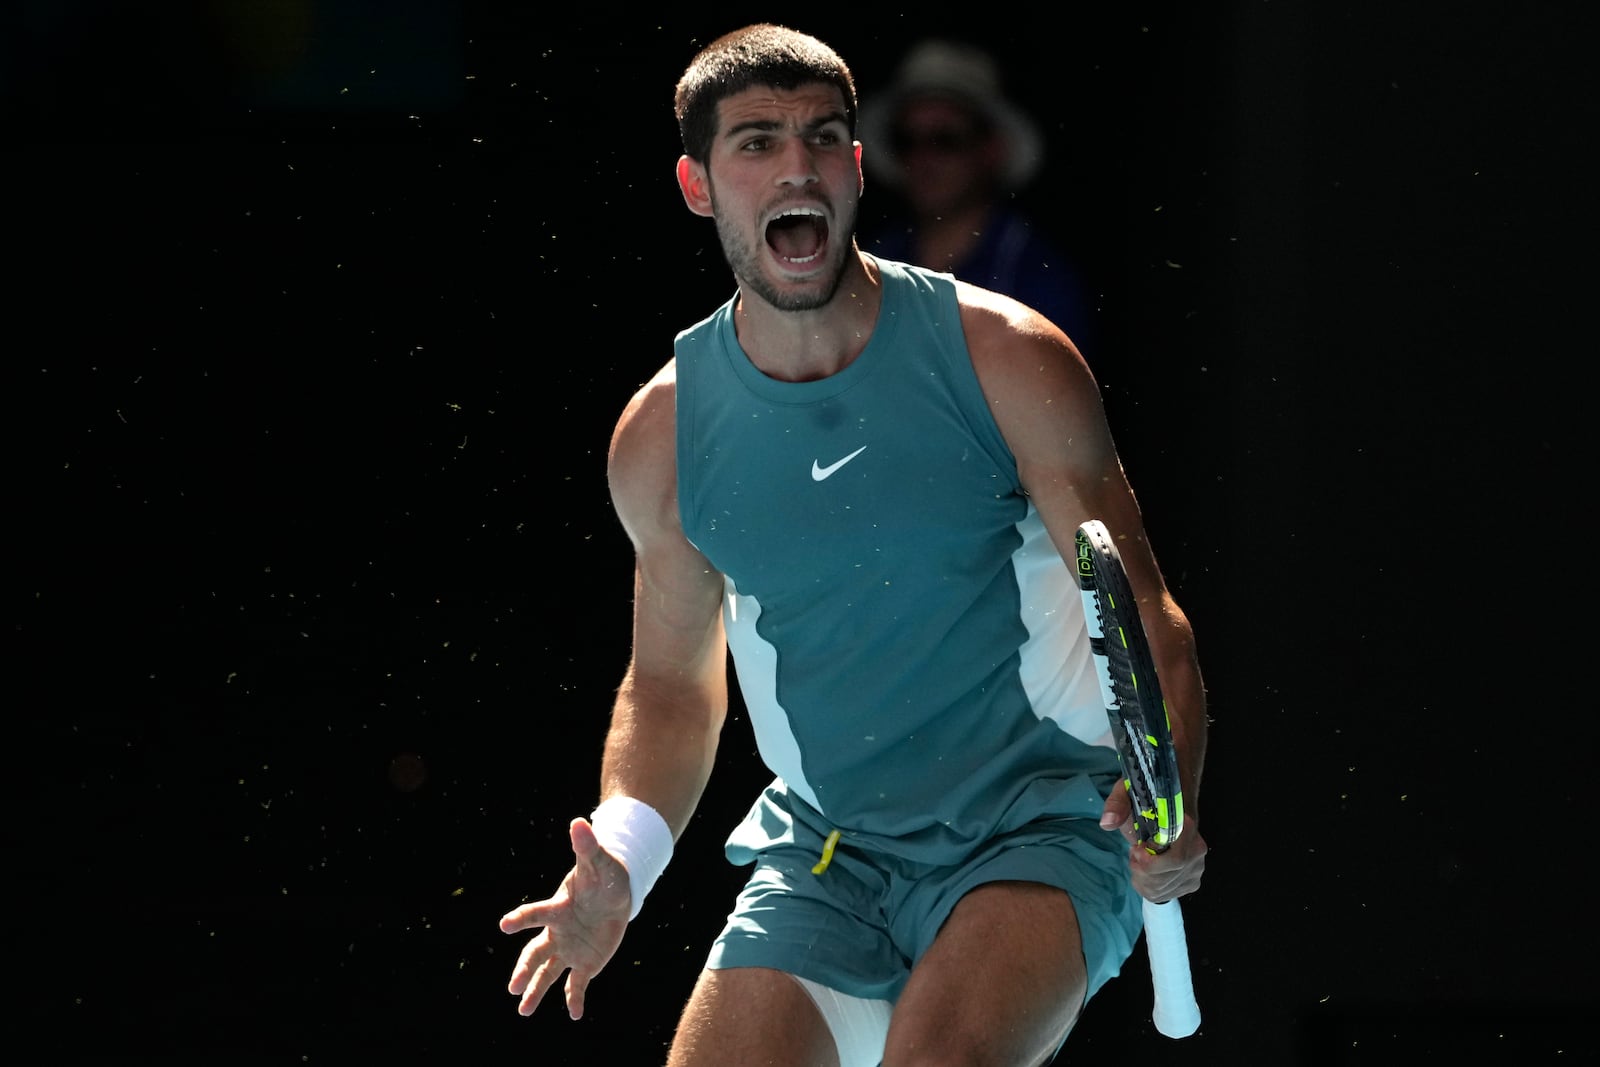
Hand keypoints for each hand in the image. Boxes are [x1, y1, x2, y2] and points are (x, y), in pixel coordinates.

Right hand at [499, 816, 631, 1019]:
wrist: (614, 894)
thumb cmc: (603, 876)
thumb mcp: (598, 862)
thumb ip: (587, 847)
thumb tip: (580, 821)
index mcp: (558, 909)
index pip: (536, 914)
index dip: (521, 918)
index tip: (504, 925)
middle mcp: (557, 932)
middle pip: (535, 952)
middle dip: (524, 969)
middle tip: (512, 987)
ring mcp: (569, 949)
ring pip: (547, 972)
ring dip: (535, 991)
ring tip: (523, 1011)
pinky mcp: (585, 963)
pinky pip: (576, 984)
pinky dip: (574, 999)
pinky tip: (575, 1014)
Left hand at [1099, 784, 1206, 903]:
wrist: (1162, 810)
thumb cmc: (1145, 802)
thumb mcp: (1127, 794)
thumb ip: (1117, 805)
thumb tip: (1108, 822)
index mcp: (1187, 827)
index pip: (1176, 859)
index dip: (1150, 862)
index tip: (1136, 848)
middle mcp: (1197, 850)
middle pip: (1166, 877)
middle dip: (1141, 870)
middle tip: (1134, 852)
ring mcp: (1196, 868)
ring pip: (1162, 888)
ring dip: (1141, 878)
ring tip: (1140, 858)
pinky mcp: (1190, 881)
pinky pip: (1164, 894)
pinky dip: (1147, 886)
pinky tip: (1145, 871)